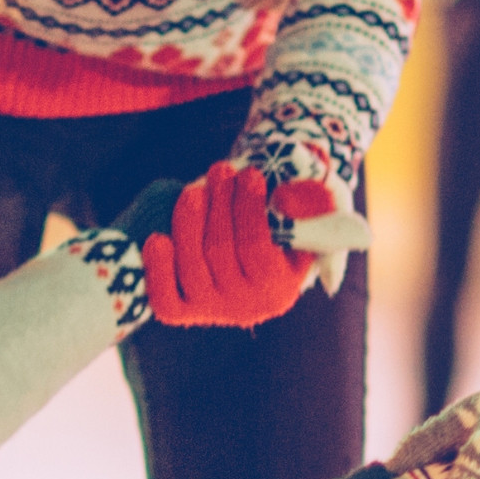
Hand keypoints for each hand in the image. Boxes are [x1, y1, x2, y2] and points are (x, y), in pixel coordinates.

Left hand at [144, 167, 342, 328]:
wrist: (254, 234)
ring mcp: (211, 309)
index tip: (250, 174)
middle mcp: (246, 306)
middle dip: (219, 205)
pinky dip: (158, 268)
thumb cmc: (290, 214)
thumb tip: (308, 233)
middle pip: (220, 253)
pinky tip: (157, 238)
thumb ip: (322, 214)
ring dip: (188, 221)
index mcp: (280, 289)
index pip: (257, 248)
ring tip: (194, 189)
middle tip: (221, 169)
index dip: (249, 209)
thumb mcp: (319, 209)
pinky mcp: (182, 308)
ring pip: (190, 267)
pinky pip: (165, 298)